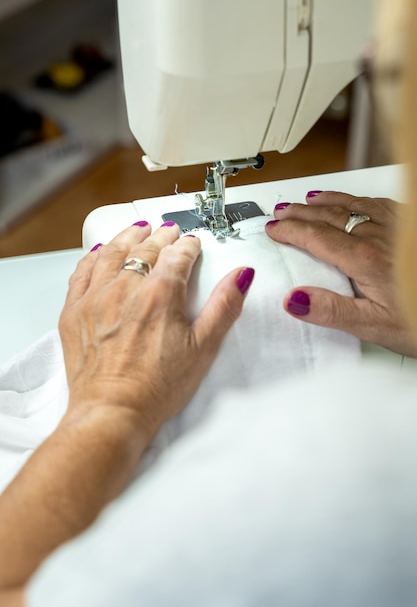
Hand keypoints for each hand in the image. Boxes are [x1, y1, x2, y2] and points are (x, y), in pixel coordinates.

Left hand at [0, 222, 253, 595]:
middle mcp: (125, 287)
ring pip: (112, 252)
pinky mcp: (74, 311)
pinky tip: (101, 252)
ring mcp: (95, 297)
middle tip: (169, 232)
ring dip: (128, 237)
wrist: (111, 413)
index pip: (177, 256)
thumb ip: (224, 306)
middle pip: (145, 248)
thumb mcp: (203, 348)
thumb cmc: (158, 386)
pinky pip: (82, 271)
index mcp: (159, 294)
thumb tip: (242, 274)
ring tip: (138, 229)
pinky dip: (94, 256)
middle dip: (161, 237)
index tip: (192, 244)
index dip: (188, 246)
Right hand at [265, 191, 416, 356]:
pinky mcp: (412, 228)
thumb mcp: (376, 327)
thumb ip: (333, 312)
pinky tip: (356, 200)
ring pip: (353, 204)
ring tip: (307, 198)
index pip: (315, 237)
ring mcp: (397, 229)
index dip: (290, 230)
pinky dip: (358, 198)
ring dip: (325, 200)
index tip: (273, 228)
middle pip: (330, 215)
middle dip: (301, 211)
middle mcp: (379, 237)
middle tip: (281, 210)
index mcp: (364, 259)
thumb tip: (294, 300)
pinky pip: (380, 203)